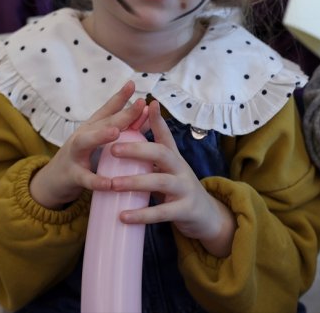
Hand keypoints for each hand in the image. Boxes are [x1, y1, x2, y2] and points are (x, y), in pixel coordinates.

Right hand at [29, 80, 147, 209]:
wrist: (53, 181)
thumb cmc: (83, 156)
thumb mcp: (100, 140)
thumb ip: (124, 128)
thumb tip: (148, 113)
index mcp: (93, 127)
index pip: (109, 109)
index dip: (121, 96)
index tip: (133, 83)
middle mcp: (83, 135)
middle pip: (103, 122)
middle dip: (123, 113)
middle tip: (141, 104)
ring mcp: (75, 154)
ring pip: (85, 142)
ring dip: (101, 136)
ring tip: (116, 132)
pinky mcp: (72, 175)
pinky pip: (85, 178)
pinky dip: (97, 181)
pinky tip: (110, 183)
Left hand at [109, 101, 235, 257]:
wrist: (206, 216)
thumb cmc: (180, 189)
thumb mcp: (170, 169)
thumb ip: (154, 155)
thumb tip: (135, 135)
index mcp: (174, 158)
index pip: (165, 135)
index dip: (157, 119)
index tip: (147, 103)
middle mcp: (181, 169)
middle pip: (161, 153)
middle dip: (137, 149)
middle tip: (113, 149)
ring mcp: (185, 189)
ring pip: (160, 181)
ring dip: (135, 182)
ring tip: (112, 184)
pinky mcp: (185, 210)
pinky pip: (162, 212)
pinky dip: (142, 214)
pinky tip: (123, 216)